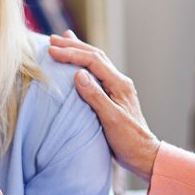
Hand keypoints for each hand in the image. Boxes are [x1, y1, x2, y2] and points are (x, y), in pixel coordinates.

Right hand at [48, 31, 160, 180]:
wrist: (143, 154)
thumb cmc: (128, 140)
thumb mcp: (111, 119)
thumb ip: (95, 96)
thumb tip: (78, 74)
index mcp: (119, 84)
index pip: (93, 61)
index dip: (72, 54)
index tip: (52, 51)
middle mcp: (119, 82)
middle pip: (95, 56)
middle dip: (73, 46)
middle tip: (52, 39)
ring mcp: (116, 87)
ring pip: (96, 61)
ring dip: (79, 50)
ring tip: (64, 39)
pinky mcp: (112, 95)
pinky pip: (96, 72)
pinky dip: (84, 63)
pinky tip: (77, 64)